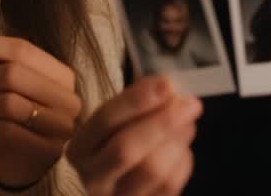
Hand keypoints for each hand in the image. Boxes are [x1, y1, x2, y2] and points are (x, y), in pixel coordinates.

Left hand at [0, 34, 82, 187]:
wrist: (34, 158)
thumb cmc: (24, 113)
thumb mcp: (17, 84)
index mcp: (62, 74)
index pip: (23, 50)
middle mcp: (67, 98)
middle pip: (13, 75)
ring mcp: (60, 126)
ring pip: (9, 104)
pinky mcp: (47, 150)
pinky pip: (8, 130)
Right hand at [67, 76, 201, 195]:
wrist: (118, 183)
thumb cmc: (117, 143)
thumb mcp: (116, 123)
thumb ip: (136, 105)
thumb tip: (167, 89)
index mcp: (80, 149)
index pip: (105, 121)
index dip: (136, 101)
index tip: (165, 84)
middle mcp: (93, 178)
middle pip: (126, 150)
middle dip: (162, 123)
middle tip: (190, 104)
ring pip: (153, 171)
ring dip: (177, 141)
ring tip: (187, 123)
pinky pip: (170, 186)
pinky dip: (182, 161)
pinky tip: (181, 147)